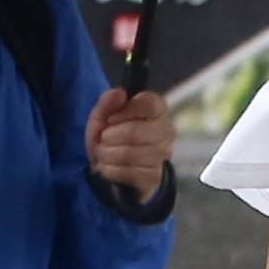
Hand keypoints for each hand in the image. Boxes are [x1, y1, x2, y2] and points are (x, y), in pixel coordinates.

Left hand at [84, 84, 175, 203]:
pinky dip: (111, 170)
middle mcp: (166, 130)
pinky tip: (109, 167)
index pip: (147, 103)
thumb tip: (120, 93)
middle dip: (109, 137)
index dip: (124, 112)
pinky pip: (129, 173)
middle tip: (104, 140)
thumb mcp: (101, 116)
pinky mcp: (156, 176)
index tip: (111, 120)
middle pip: (133, 131)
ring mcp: (163, 155)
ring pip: (128, 154)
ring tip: (104, 154)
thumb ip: (107, 102)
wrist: (113, 167)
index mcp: (157, 108)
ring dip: (107, 155)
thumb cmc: (110, 136)